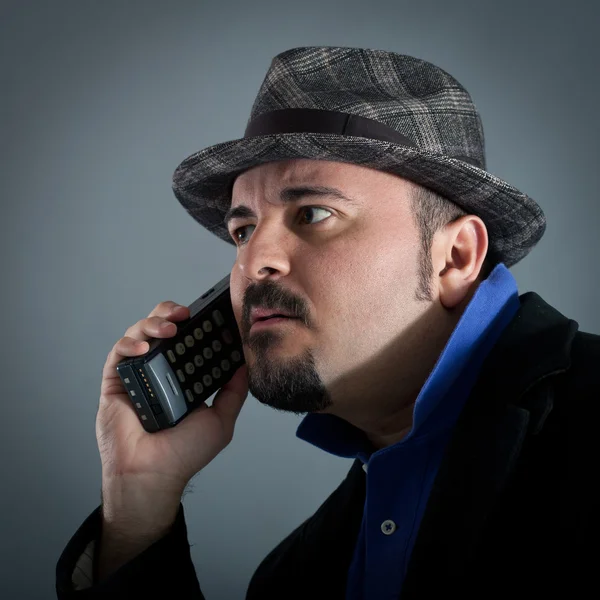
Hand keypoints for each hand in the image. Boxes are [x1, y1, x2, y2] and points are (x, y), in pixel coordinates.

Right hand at [97, 301, 248, 493]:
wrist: (152, 474)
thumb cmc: (184, 453)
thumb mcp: (221, 419)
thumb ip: (234, 391)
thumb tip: (246, 363)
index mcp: (183, 377)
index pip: (188, 340)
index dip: (197, 324)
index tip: (210, 314)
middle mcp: (160, 372)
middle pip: (162, 328)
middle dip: (172, 313)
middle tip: (185, 313)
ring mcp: (138, 374)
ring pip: (140, 334)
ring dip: (153, 323)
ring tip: (168, 328)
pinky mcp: (115, 381)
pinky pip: (118, 354)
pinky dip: (129, 345)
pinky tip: (143, 348)